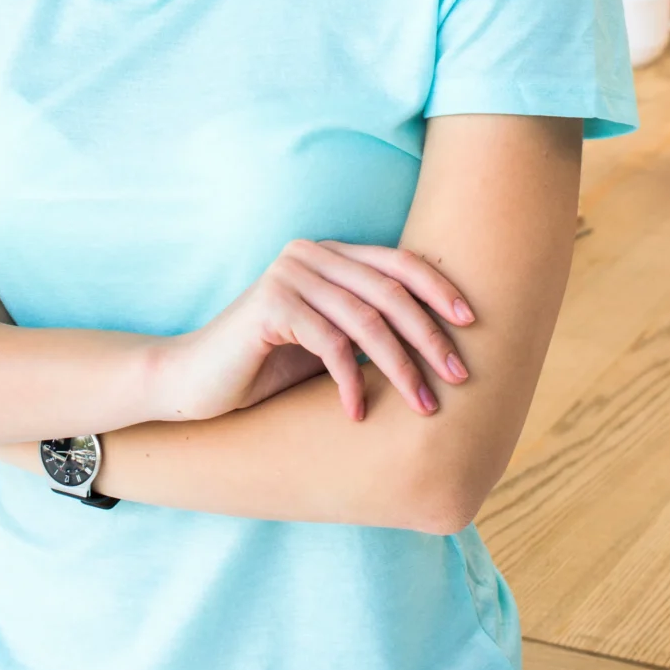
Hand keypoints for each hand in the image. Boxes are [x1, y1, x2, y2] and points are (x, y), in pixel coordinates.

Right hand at [149, 241, 474, 424]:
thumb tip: (440, 348)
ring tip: (422, 406)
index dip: (440, 290)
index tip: (473, 324)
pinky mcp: (271, 305)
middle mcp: (310, 255)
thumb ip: (370, 331)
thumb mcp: (329, 344)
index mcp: (329, 255)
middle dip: (430, 336)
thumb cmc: (266, 369)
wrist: (195, 382)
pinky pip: (329, 342)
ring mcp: (288, 275)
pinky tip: (357, 413)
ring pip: (367, 320)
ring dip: (401, 367)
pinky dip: (350, 380)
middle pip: (390, 291)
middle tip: (458, 376)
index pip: (399, 262)